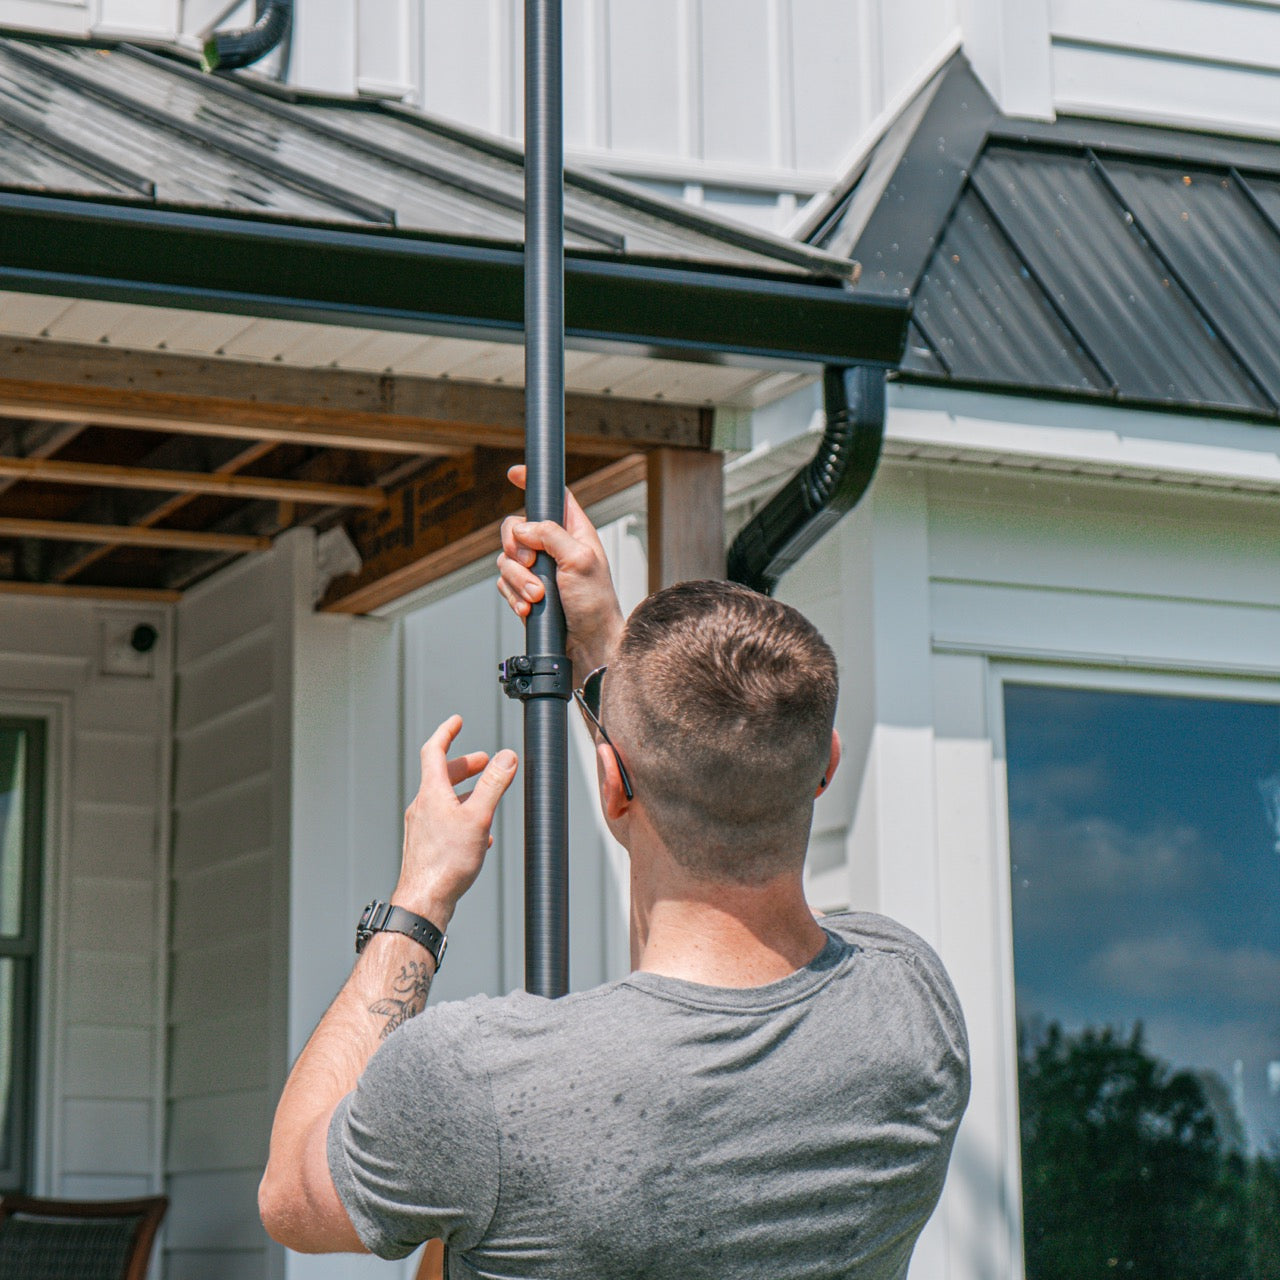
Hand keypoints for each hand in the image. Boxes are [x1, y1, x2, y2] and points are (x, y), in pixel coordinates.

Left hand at [394, 716, 517, 926]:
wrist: (424, 900)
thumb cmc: (446, 863)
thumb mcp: (478, 817)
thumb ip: (494, 785)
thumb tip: (506, 757)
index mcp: (432, 794)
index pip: (434, 751)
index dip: (446, 732)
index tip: (457, 721)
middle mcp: (422, 807)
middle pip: (441, 775)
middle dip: (464, 765)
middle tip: (484, 762)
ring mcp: (421, 827)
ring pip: (444, 800)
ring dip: (465, 792)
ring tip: (486, 797)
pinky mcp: (425, 846)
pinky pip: (444, 822)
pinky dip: (462, 817)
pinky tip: (479, 835)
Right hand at [496, 465, 624, 679]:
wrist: (588, 646)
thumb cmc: (595, 604)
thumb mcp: (580, 560)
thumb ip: (550, 534)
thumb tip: (522, 526)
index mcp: (574, 532)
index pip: (553, 498)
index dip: (533, 483)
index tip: (515, 473)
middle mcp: (554, 548)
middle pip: (516, 528)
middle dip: (516, 548)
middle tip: (531, 564)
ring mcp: (539, 571)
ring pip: (507, 561)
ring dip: (519, 580)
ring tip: (539, 597)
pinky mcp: (527, 593)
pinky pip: (505, 586)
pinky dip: (513, 597)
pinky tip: (529, 609)